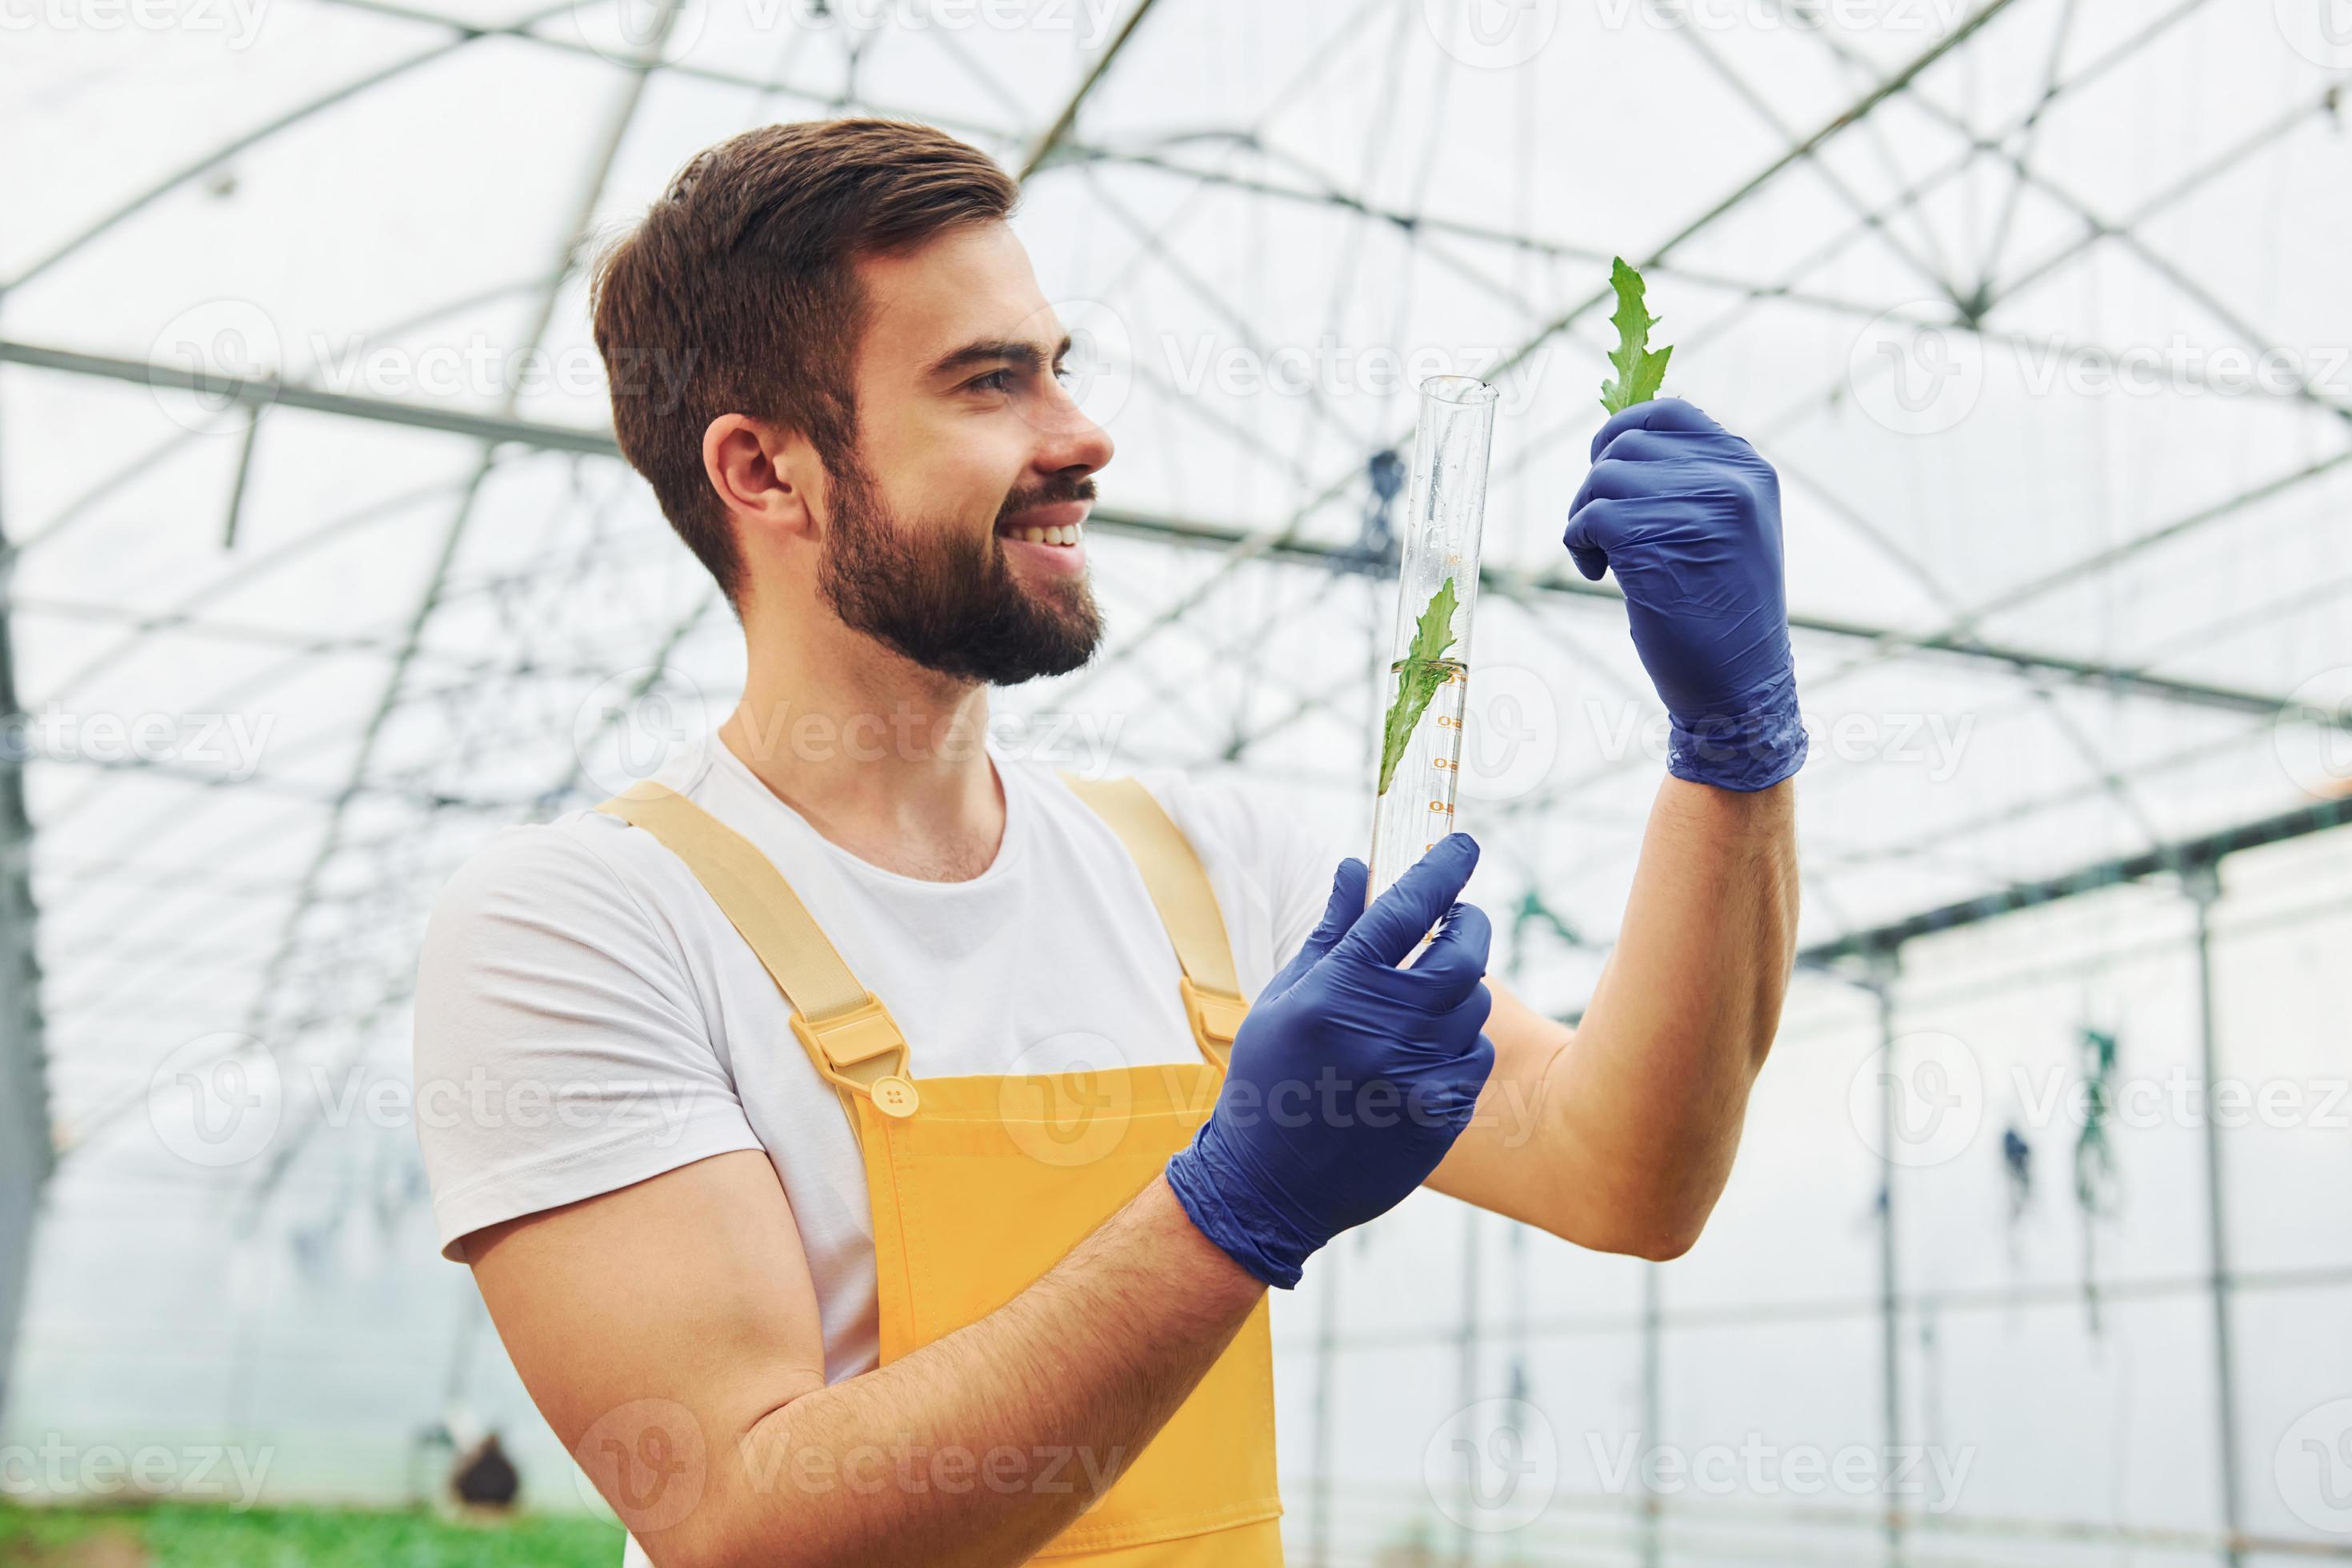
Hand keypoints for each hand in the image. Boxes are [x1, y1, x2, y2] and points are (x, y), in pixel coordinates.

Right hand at [1164, 837, 1494, 1288]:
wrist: (1267, 1187)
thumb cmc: (1268, 1080)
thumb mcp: (1285, 998)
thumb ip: (1329, 931)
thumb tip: (1358, 866)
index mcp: (1337, 992)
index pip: (1406, 908)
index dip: (1442, 869)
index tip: (1465, 845)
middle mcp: (1383, 1030)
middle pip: (1462, 953)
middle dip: (1468, 924)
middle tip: (1459, 918)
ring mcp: (1418, 1075)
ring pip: (1474, 1004)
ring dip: (1459, 989)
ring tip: (1424, 998)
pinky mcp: (1442, 1114)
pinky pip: (1476, 1055)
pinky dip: (1460, 1042)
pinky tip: (1425, 1051)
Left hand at [1565, 399, 1806, 791]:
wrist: (1740, 688)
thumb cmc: (1721, 615)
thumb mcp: (1726, 530)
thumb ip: (1689, 481)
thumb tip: (1617, 444)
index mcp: (1748, 469)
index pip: (1667, 411)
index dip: (1621, 433)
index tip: (1604, 470)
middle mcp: (1730, 479)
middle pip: (1626, 444)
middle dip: (1598, 486)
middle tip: (1602, 534)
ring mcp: (1698, 508)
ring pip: (1602, 479)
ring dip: (1585, 519)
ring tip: (1605, 560)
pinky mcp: (1658, 541)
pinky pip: (1589, 517)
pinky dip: (1578, 545)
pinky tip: (1601, 576)